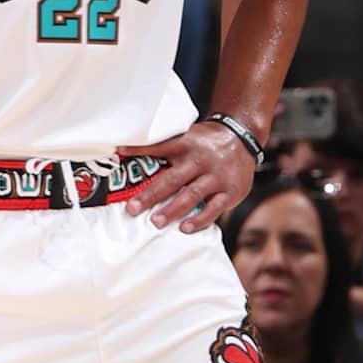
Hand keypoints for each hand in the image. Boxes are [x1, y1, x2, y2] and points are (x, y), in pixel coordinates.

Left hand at [117, 119, 258, 233]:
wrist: (242, 135)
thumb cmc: (207, 141)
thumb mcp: (186, 136)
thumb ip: (163, 147)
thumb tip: (126, 155)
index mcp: (186, 145)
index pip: (159, 148)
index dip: (139, 151)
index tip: (120, 155)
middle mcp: (201, 160)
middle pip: (173, 179)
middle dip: (151, 195)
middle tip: (132, 208)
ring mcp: (217, 176)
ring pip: (192, 195)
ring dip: (172, 209)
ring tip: (156, 222)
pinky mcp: (231, 191)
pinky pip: (214, 208)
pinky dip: (199, 219)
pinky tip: (185, 227)